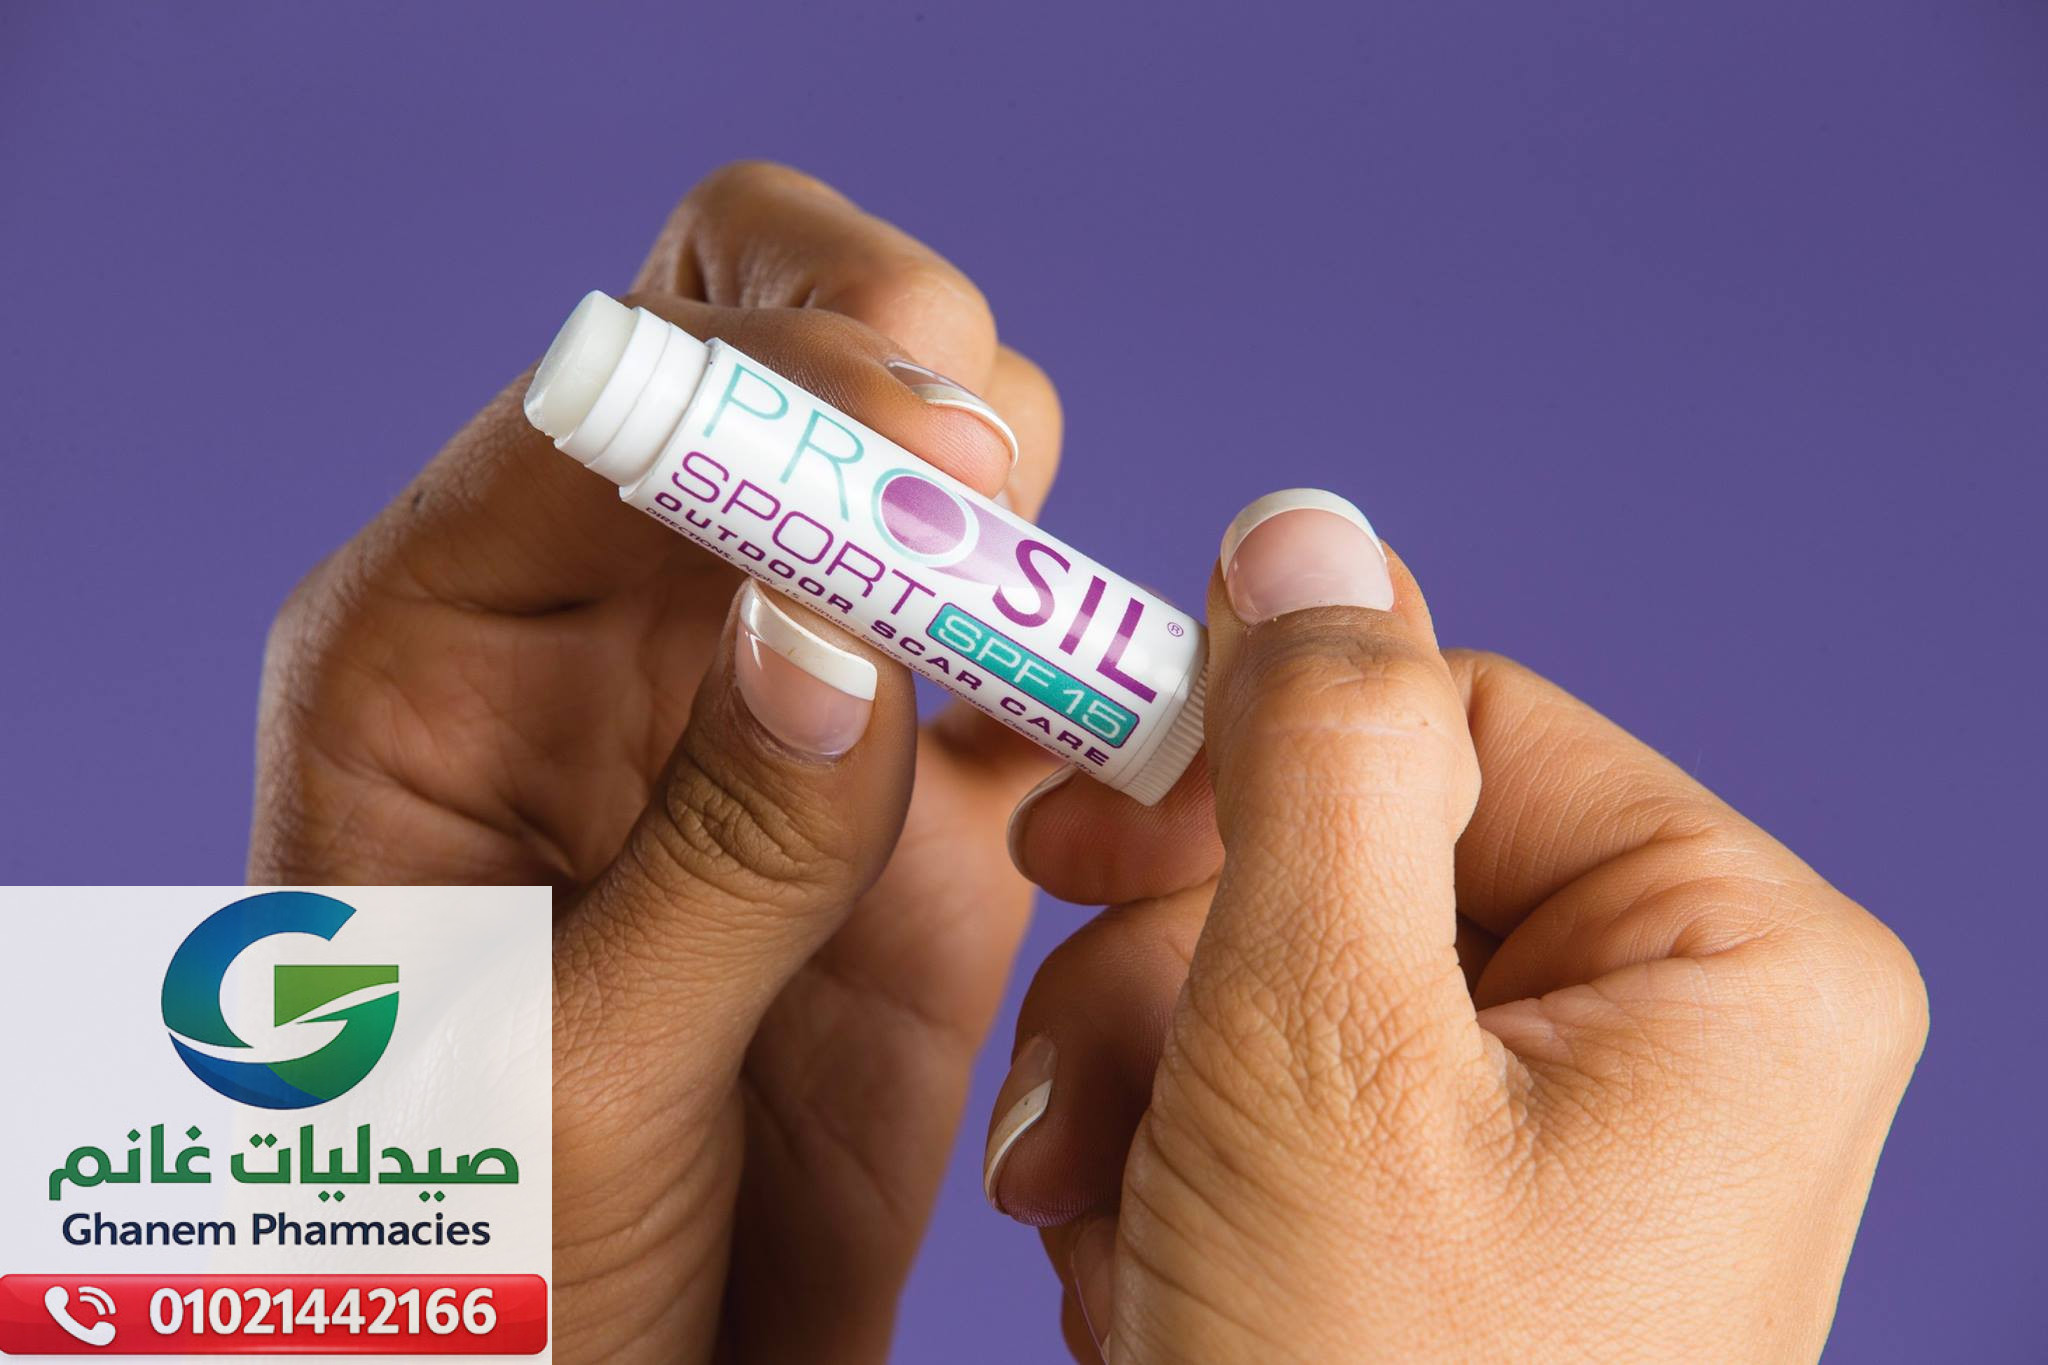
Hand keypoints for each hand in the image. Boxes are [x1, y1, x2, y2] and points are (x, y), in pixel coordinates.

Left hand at [250, 162, 1063, 1362]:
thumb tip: (836, 622)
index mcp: (448, 649)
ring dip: (1034, 548)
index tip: (940, 458)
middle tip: (999, 519)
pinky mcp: (913, 833)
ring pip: (939, 508)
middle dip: (922, 392)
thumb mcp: (563, 1074)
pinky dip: (1117, 694)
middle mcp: (619, 644)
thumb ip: (710, 847)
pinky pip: (1039, 690)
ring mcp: (779, 724)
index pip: (624, 389)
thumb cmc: (477, 1283)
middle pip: (787, 365)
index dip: (789, 367)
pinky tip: (1139, 778)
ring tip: (1081, 680)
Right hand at [993, 490, 1926, 1361]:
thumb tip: (1306, 527)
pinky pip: (1278, 1095)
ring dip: (1144, 1082)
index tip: (1079, 827)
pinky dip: (1173, 1167)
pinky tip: (1148, 1279)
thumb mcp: (1317, 1040)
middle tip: (1085, 1088)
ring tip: (1108, 1227)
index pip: (1451, 716)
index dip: (1246, 763)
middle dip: (1177, 972)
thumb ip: (1317, 752)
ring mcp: (1562, 1133)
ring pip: (1283, 975)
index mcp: (1727, 956)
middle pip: (1351, 851)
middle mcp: (1673, 1029)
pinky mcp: (1456, 1216)